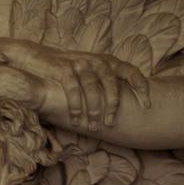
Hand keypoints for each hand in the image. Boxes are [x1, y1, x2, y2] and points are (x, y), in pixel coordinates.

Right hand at [0, 41, 148, 128]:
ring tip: (94, 127)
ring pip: (93, 90)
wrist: (36, 57)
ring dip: (94, 110)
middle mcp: (96, 61)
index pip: (131, 72)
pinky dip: (75, 106)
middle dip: (112, 107)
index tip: (147, 105)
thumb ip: (104, 79)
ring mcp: (80, 64)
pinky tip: (76, 120)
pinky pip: (73, 90)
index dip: (141, 88)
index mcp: (107, 61)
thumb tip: (120, 99)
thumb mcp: (89, 70)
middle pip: (111, 85)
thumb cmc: (65, 69)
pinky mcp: (64, 69)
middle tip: (110, 123)